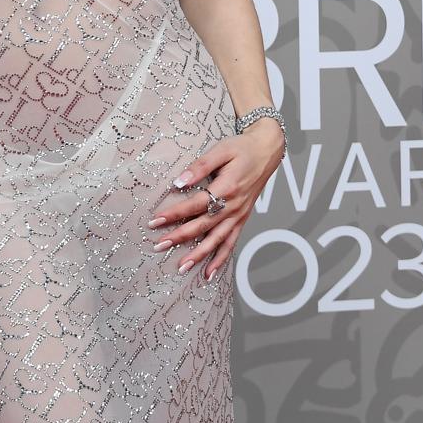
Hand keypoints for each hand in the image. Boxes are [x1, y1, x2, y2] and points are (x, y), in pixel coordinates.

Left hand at [147, 124, 286, 281]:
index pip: (195, 204)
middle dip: (180, 237)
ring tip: (182, 268)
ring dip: (199, 255)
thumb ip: (200, 167)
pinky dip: (220, 259)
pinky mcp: (242, 219)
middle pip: (203, 226)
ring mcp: (239, 215)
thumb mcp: (221, 150)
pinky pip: (231, 243)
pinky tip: (209, 273)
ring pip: (217, 240)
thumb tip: (179, 182)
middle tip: (158, 247)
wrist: (267, 151)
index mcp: (227, 188)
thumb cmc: (243, 149)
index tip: (155, 221)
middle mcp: (233, 206)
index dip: (174, 213)